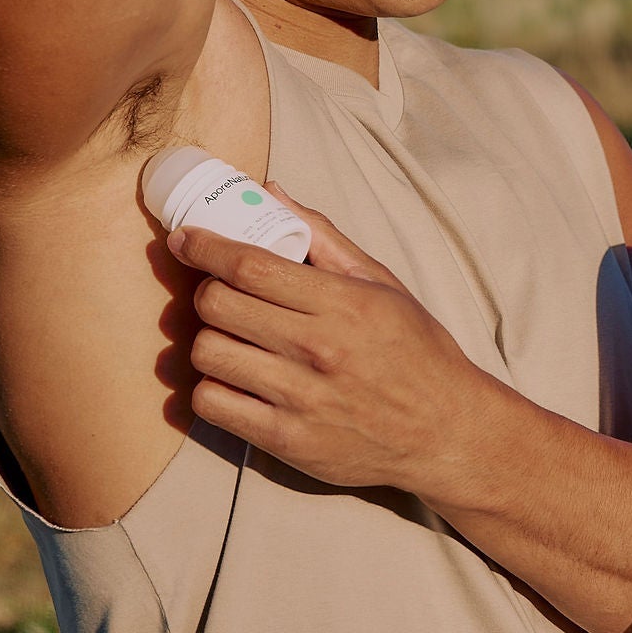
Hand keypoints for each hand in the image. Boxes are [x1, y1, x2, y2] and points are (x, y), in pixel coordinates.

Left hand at [166, 186, 501, 494]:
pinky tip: (233, 379)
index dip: (206, 247)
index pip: (249, 266)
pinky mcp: (285, 441)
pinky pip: (211, 405)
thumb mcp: (382, 284)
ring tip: (232, 338)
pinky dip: (210, 388)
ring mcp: (299, 399)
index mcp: (343, 304)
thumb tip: (272, 191)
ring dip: (209, 339)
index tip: (186, 239)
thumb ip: (324, 238)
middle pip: (218, 305)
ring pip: (208, 353)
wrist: (445, 431)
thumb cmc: (417, 351)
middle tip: (221, 293)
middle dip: (208, 291)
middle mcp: (317, 349)